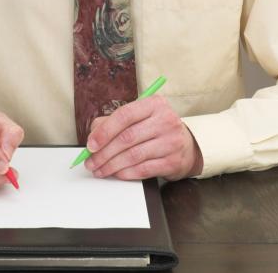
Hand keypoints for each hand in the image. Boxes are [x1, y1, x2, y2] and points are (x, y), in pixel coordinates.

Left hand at [84, 95, 202, 180]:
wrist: (186, 146)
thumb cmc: (155, 130)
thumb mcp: (138, 118)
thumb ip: (113, 122)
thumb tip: (93, 137)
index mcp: (154, 104)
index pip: (125, 115)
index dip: (104, 131)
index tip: (91, 144)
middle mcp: (165, 120)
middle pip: (127, 138)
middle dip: (104, 153)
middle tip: (91, 162)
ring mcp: (171, 142)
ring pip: (133, 155)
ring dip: (111, 166)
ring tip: (100, 170)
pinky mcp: (173, 161)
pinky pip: (143, 169)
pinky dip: (126, 173)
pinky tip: (117, 173)